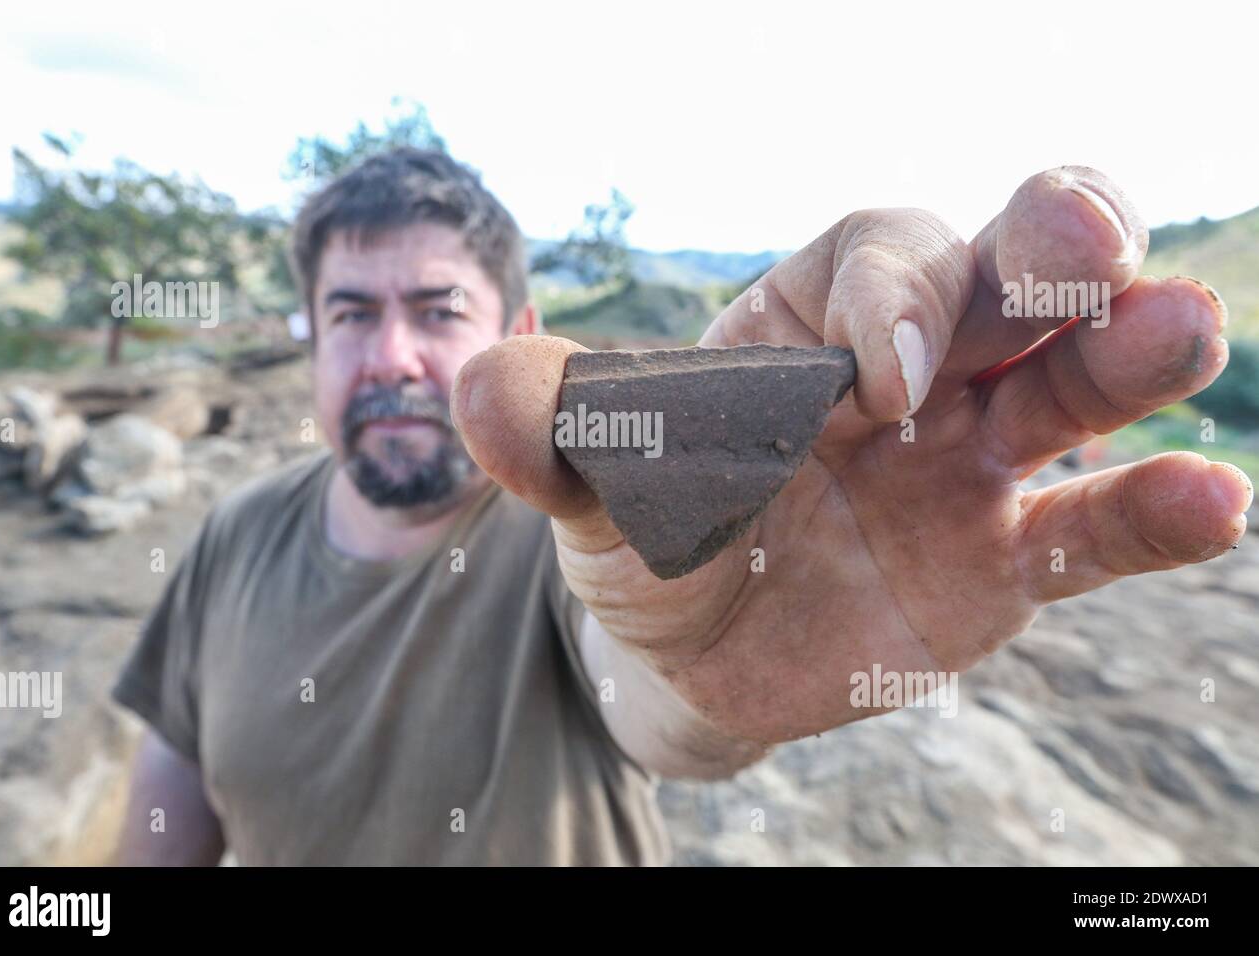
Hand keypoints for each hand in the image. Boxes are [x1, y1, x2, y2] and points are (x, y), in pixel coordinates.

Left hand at [451, 166, 1252, 746]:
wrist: (693, 652)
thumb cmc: (651, 540)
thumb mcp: (598, 487)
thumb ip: (557, 439)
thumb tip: (470, 388)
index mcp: (809, 323)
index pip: (876, 259)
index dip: (898, 301)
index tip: (891, 382)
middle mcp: (910, 369)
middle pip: (1000, 274)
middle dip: (1046, 249)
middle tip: (1089, 250)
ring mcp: (970, 462)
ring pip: (1068, 384)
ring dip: (1129, 355)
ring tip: (1183, 336)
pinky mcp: (1007, 556)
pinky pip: (1088, 526)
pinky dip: (1148, 512)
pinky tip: (1210, 504)